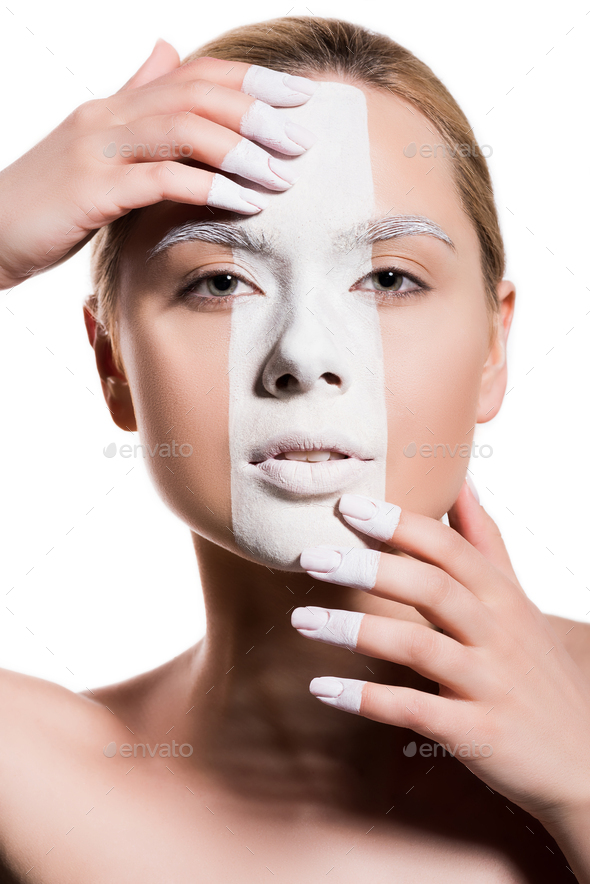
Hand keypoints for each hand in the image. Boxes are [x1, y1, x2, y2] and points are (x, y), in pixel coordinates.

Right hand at [0, 39, 316, 288]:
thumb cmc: (49, 199)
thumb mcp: (97, 144)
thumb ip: (135, 101)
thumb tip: (167, 52)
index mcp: (116, 106)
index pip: (193, 75)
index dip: (250, 80)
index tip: (297, 98)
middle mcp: (108, 116)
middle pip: (196, 94)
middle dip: (257, 113)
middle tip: (301, 143)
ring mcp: (97, 150)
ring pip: (183, 129)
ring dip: (241, 151)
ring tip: (281, 176)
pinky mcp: (90, 191)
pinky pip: (161, 180)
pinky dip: (210, 188)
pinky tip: (244, 203)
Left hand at [292, 478, 589, 825]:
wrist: (584, 759)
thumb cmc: (537, 670)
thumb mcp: (518, 600)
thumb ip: (485, 543)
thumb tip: (462, 481)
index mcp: (503, 597)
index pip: (449, 548)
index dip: (398, 524)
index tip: (346, 505)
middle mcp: (499, 634)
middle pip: (433, 588)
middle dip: (371, 568)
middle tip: (311, 556)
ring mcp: (489, 684)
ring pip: (420, 646)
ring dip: (357, 631)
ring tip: (303, 621)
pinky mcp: (478, 733)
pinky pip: (416, 711)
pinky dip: (367, 699)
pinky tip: (323, 688)